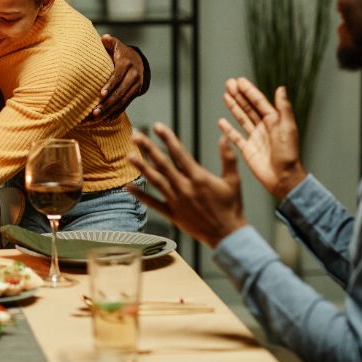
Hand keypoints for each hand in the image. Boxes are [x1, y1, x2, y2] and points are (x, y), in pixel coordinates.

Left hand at [93, 35, 144, 118]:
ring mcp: (136, 86)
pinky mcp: (135, 93)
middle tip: (94, 112)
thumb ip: (110, 42)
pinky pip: (126, 104)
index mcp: (126, 64)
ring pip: (123, 101)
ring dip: (110, 110)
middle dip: (107, 103)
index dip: (110, 85)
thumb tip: (104, 38)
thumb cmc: (120, 52)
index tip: (100, 94)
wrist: (138, 60)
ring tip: (97, 117)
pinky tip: (106, 119)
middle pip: (120, 92)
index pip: (117, 76)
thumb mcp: (116, 45)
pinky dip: (116, 112)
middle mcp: (134, 76)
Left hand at [127, 123, 247, 247]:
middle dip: (148, 148)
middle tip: (135, 135)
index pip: (179, 153)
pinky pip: (153, 203)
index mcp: (198, 177)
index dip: (167, 138)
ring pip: (155, 181)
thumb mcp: (233, 181)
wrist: (228, 235)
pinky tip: (128, 186)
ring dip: (141, 168)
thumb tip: (224, 137)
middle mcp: (184, 187)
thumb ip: (228, 158)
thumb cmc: (232, 206)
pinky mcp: (172, 214)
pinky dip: (140, 195)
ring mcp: (176, 201)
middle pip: (162, 164)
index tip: (157, 126)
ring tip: (128, 156)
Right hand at [218, 77, 306, 199]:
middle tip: (228, 83)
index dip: (249, 91)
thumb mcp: (287, 128)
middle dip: (239, 95)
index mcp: (274, 121)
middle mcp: (264, 128)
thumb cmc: (289, 154)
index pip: (259, 102)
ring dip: (233, 107)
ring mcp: (255, 138)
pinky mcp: (247, 149)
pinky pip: (235, 137)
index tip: (239, 81)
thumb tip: (281, 89)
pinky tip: (222, 121)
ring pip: (242, 118)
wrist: (283, 178)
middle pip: (248, 107)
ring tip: (225, 95)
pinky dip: (228, 129)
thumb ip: (283, 109)